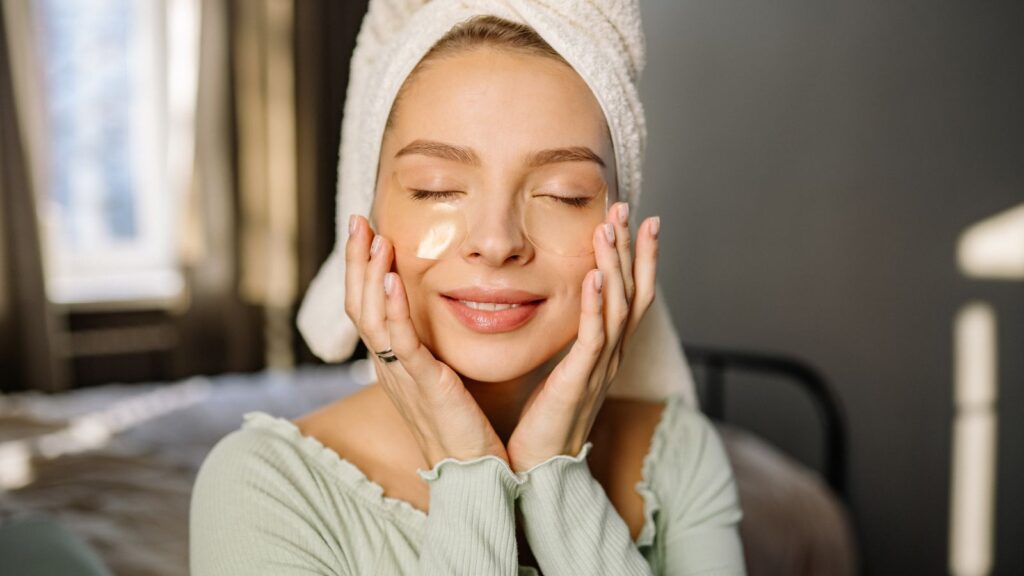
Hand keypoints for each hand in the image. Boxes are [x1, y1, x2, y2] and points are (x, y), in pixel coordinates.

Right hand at [345, 215, 508, 467]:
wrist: (473, 472)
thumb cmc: (464, 426)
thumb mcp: (443, 378)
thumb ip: (435, 349)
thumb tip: (440, 318)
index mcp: (393, 363)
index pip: (367, 307)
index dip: (363, 269)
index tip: (368, 232)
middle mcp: (388, 367)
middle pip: (359, 305)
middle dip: (357, 261)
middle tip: (358, 220)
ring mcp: (401, 376)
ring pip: (372, 317)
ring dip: (370, 274)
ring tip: (373, 238)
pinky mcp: (424, 384)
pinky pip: (400, 341)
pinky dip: (392, 308)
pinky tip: (391, 279)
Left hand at [506, 202, 658, 471]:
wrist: (541, 471)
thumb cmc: (544, 423)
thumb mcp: (562, 373)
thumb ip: (569, 343)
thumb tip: (565, 313)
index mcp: (607, 353)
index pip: (631, 296)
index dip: (639, 258)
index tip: (637, 221)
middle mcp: (611, 357)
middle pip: (634, 294)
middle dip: (633, 250)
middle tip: (630, 209)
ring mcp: (600, 369)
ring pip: (619, 308)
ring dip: (615, 266)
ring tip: (609, 230)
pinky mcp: (579, 381)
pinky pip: (593, 338)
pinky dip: (597, 306)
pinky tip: (594, 277)